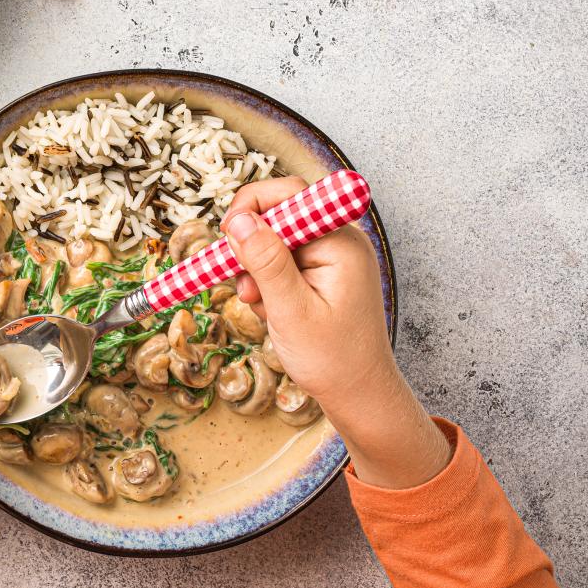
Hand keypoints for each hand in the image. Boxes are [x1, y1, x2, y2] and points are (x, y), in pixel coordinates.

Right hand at [224, 176, 390, 401]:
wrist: (359, 393)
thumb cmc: (333, 359)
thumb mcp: (291, 310)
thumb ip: (266, 262)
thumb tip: (240, 220)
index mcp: (341, 243)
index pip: (291, 194)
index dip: (252, 205)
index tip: (228, 235)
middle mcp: (339, 241)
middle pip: (279, 214)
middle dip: (251, 243)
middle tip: (239, 277)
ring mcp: (332, 257)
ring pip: (275, 238)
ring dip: (256, 266)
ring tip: (258, 301)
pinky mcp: (322, 272)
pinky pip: (282, 259)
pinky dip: (266, 279)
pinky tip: (268, 306)